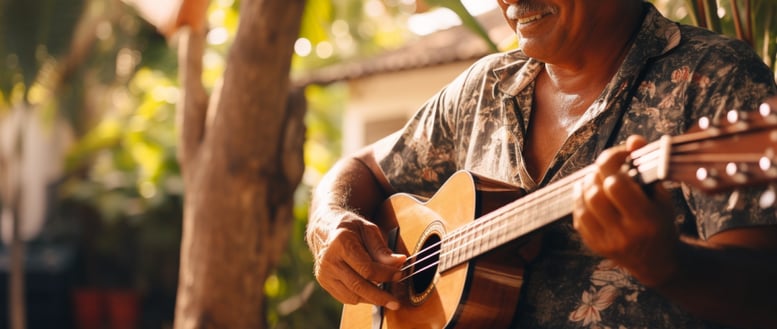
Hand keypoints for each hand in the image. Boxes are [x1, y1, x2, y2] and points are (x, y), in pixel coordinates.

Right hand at [309, 209, 405, 309]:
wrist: (324, 228)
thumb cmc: (350, 228)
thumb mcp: (368, 230)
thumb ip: (382, 249)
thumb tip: (400, 262)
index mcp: (341, 243)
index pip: (366, 268)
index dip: (385, 275)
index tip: (399, 275)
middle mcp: (329, 260)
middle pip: (358, 286)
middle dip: (380, 296)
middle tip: (396, 302)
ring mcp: (324, 273)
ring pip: (352, 296)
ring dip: (371, 298)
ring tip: (385, 295)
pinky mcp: (323, 282)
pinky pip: (345, 297)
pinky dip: (360, 298)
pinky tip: (370, 292)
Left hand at [573, 135, 680, 285]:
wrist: (657, 262)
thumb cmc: (660, 223)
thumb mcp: (661, 196)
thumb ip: (646, 166)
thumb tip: (633, 140)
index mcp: (646, 220)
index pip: (616, 184)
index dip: (613, 162)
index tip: (621, 154)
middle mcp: (625, 233)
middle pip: (596, 193)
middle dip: (599, 173)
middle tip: (607, 168)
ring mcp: (607, 242)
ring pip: (583, 204)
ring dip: (587, 184)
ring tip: (598, 178)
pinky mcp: (594, 245)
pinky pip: (578, 216)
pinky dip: (580, 199)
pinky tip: (589, 192)